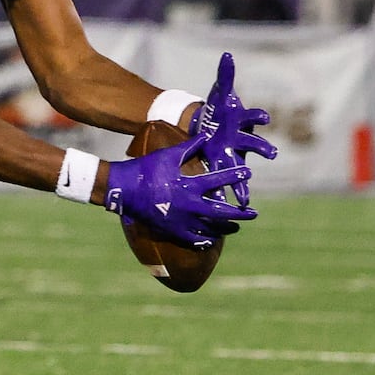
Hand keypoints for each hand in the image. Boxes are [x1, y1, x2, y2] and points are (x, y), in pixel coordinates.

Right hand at [105, 132, 255, 248]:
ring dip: (225, 228)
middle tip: (253, 213)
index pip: (218, 181)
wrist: (121, 189)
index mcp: (188, 185)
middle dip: (239, 213)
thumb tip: (206, 134)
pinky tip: (212, 240)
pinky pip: (192, 239)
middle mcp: (187, 205)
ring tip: (236, 227)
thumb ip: (189, 146)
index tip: (248, 173)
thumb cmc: (144, 169)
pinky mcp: (171, 230)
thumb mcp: (167, 155)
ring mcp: (180, 220)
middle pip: (220, 212)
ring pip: (209, 229)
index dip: (234, 175)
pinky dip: (204, 240)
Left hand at [189, 51, 277, 205]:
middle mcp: (242, 140)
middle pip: (254, 144)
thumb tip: (227, 55)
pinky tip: (231, 207)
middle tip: (271, 154)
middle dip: (262, 148)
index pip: (253, 117)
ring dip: (245, 183)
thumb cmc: (221, 110)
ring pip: (243, 169)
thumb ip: (225, 75)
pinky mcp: (225, 165)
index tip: (264, 117)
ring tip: (247, 198)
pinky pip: (229, 182)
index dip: (259, 116)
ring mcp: (235, 154)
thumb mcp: (220, 93)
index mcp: (241, 121)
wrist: (212, 126)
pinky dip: (230, 194)